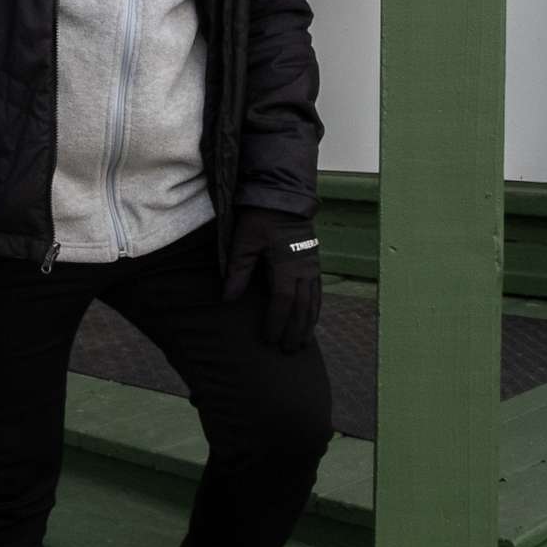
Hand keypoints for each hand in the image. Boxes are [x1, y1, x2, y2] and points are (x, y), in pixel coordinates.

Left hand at [221, 207, 320, 353]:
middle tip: (288, 351)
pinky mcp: (313, 261)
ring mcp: (312, 265)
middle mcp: (304, 268)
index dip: (277, 322)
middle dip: (296, 330)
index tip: (269, 339)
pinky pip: (318, 291)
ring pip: (314, 301)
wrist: (283, 196)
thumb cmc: (260, 217)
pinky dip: (315, 308)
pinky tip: (311, 319)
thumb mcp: (244, 242)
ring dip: (308, 323)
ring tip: (303, 343)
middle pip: (302, 307)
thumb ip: (238, 271)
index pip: (283, 302)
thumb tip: (228, 299)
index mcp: (287, 265)